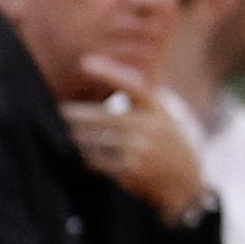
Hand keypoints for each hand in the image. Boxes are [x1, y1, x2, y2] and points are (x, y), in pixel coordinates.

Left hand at [64, 69, 212, 220]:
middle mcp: (149, 126)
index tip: (85, 63)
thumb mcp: (162, 113)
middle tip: (59, 109)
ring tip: (69, 132)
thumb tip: (119, 71)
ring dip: (78, 136)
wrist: (185, 180)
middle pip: (102, 116)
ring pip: (95, 140)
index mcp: (156, 108)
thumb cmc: (166, 140)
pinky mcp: (130, 170)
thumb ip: (142, 92)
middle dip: (76, 113)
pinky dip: (87, 157)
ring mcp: (140, 149)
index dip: (108, 72)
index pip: (130, 85)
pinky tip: (84, 154)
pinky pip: (97, 160)